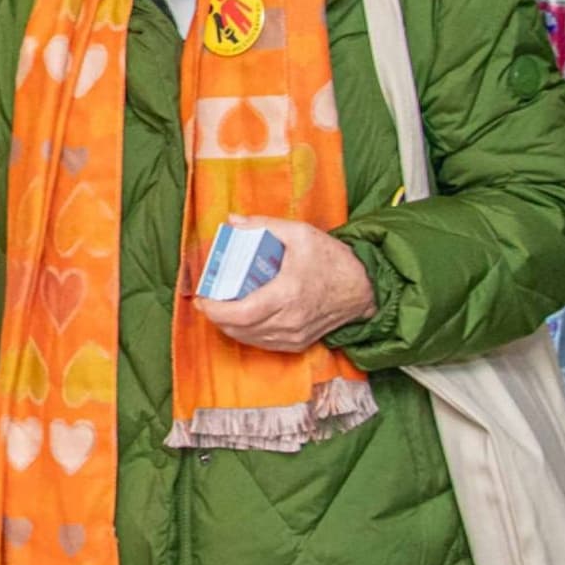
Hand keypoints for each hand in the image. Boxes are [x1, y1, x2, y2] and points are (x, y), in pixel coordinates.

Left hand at [197, 218, 375, 353]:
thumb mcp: (300, 233)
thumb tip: (232, 220)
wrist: (362, 288)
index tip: (202, 299)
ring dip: (230, 325)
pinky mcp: (298, 344)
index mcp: (288, 294)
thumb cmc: (332, 260)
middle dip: (217, 316)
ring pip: (249, 338)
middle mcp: (289, 321)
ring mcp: (294, 336)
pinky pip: (263, 343)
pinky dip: (247, 332)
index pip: (241, 313)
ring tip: (221, 306)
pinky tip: (242, 317)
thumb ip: (264, 225)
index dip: (216, 310)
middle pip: (240, 328)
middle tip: (208, 299)